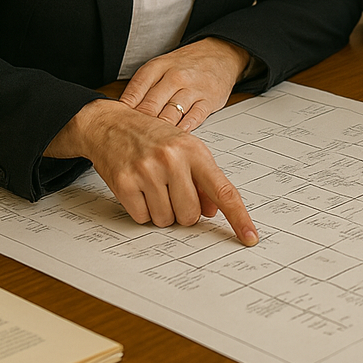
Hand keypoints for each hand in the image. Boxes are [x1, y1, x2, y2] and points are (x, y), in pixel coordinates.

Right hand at [46, 99, 258, 242]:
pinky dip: (142, 210)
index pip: (223, 190)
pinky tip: (138, 188)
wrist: (112, 124)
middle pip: (190, 215)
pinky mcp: (124, 183)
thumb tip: (214, 211)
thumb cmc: (154, 137)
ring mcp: (147, 171)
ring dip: (161, 211)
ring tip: (153, 185)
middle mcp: (172, 159)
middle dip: (183, 211)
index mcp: (194, 150)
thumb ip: (204, 180)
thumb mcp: (186, 149)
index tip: (250, 238)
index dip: (238, 217)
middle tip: (172, 189)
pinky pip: (142, 218)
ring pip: (166, 220)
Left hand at [118, 37, 250, 131]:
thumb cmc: (186, 64)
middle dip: (138, 128)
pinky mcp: (209, 101)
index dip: (123, 114)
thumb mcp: (160, 67)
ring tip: (148, 147)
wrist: (220, 54)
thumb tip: (120, 114)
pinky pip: (192, 119)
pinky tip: (173, 139)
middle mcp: (175, 77)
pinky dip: (181, 131)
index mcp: (157, 67)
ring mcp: (193, 89)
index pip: (134, 93)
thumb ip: (141, 88)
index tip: (117, 128)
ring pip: (170, 115)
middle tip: (129, 143)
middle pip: (150, 107)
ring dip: (158, 132)